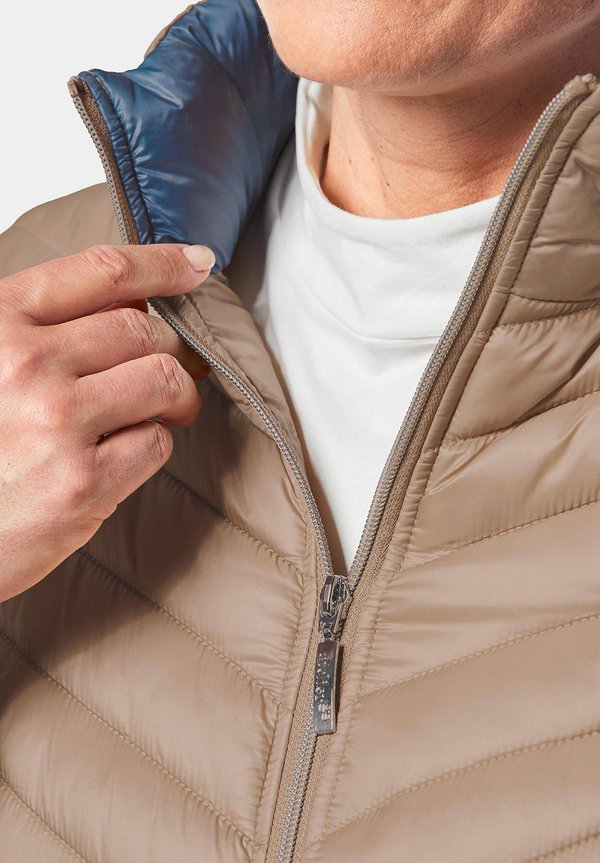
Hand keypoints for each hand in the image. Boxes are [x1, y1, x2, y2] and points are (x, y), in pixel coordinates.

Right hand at [0, 242, 214, 601]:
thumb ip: (42, 329)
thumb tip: (132, 302)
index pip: (100, 271)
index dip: (160, 263)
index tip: (196, 264)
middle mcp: (27, 365)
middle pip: (143, 328)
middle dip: (172, 346)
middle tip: (175, 367)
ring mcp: (57, 423)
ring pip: (164, 379)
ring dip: (178, 394)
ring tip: (167, 409)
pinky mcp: (82, 483)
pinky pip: (157, 442)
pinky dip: (155, 443)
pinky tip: (128, 452)